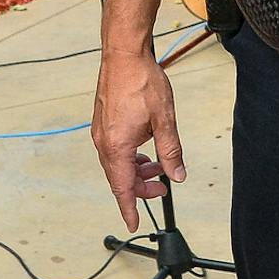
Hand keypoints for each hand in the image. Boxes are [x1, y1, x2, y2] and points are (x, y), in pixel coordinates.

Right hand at [92, 49, 185, 231]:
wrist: (124, 54)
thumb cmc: (141, 81)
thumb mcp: (164, 120)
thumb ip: (170, 151)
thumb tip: (177, 174)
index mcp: (117, 146)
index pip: (122, 188)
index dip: (129, 208)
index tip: (132, 224)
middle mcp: (104, 141)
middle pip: (119, 177)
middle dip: (140, 187)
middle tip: (162, 188)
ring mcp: (101, 131)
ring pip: (116, 163)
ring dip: (135, 170)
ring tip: (156, 166)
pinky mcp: (103, 121)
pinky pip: (113, 149)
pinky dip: (128, 156)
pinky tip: (144, 148)